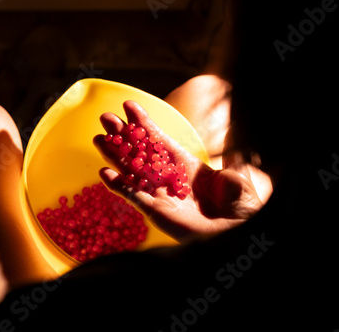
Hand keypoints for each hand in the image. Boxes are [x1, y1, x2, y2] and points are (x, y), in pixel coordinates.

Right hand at [93, 101, 263, 241]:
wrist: (239, 231)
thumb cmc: (240, 204)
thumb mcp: (234, 173)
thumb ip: (225, 155)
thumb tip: (229, 132)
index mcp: (187, 164)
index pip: (160, 139)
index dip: (144, 124)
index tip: (129, 106)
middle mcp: (170, 177)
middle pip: (140, 153)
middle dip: (123, 135)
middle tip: (105, 118)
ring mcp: (161, 194)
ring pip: (132, 172)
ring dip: (115, 156)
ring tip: (98, 139)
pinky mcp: (156, 211)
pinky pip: (133, 197)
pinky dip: (119, 186)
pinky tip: (104, 173)